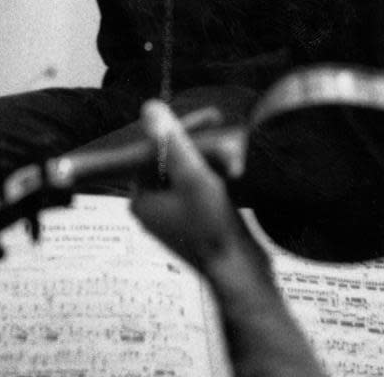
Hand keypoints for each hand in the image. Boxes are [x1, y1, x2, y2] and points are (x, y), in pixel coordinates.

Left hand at [132, 102, 325, 376]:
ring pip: (190, 174)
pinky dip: (216, 178)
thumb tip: (149, 108)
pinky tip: (234, 174)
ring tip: (233, 157)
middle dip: (201, 147)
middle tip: (225, 134)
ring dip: (211, 160)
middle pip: (173, 161)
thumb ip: (171, 141)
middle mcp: (153, 208)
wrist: (242, 275)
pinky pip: (201, 190)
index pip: (155, 150)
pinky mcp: (195, 223)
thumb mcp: (193, 176)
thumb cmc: (214, 228)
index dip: (182, 132)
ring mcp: (174, 217)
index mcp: (141, 199)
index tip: (212, 118)